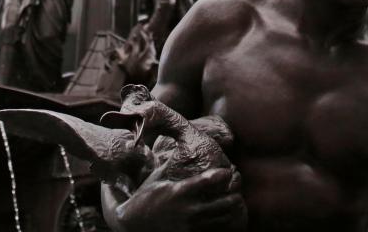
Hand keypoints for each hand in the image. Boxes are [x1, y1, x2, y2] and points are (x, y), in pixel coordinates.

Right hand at [116, 167, 245, 231]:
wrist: (132, 225)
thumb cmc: (145, 198)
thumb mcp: (157, 178)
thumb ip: (171, 163)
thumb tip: (178, 144)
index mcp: (179, 191)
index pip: (209, 181)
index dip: (224, 174)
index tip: (228, 171)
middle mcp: (188, 209)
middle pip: (225, 202)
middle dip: (234, 192)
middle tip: (235, 185)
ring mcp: (191, 225)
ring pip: (224, 217)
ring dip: (232, 207)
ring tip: (233, 198)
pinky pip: (215, 228)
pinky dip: (224, 221)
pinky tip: (223, 213)